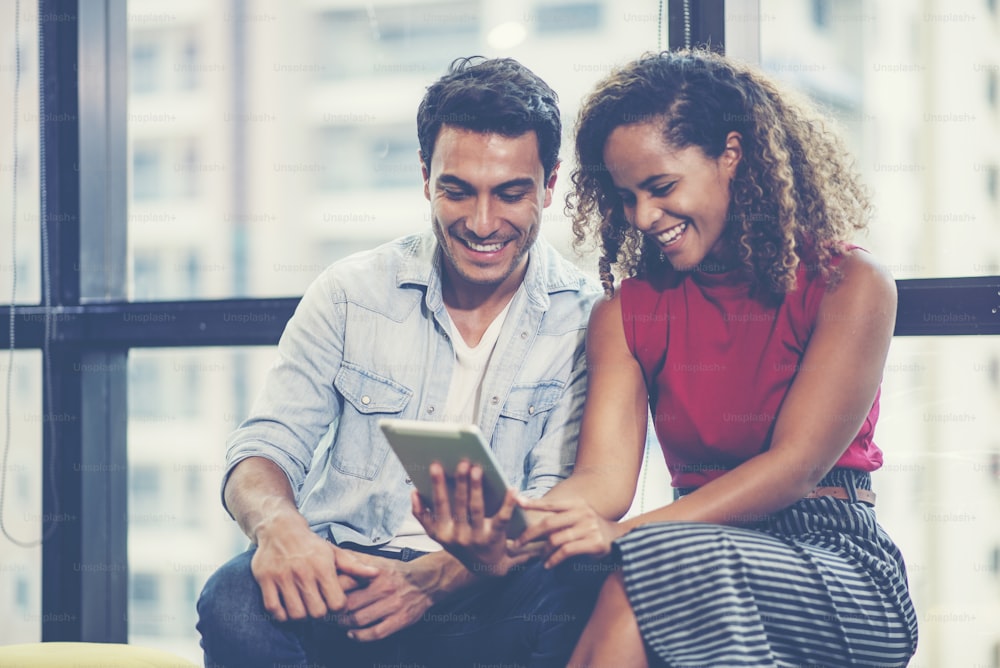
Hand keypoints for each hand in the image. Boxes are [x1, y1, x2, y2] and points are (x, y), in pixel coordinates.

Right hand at [251, 516, 379, 621]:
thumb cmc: (310, 544)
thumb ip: (355, 566)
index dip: (337, 607)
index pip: (337, 603)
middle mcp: (303, 572)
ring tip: (303, 607)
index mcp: (323, 566)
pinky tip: (286, 607)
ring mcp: (282, 577)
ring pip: (295, 614)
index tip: (333, 602)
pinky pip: (273, 609)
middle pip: (317, 613)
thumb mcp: (334, 552)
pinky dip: (281, 614)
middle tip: (317, 606)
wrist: (279, 528)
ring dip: (300, 615)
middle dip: (319, 614)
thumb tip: (376, 574)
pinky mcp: (265, 580)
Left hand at [333, 553, 438, 640]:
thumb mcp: (378, 561)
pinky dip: (361, 636)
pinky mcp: (400, 620)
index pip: (346, 583)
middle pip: (349, 604)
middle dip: (334, 611)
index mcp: (376, 573)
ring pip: (359, 619)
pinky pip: (376, 632)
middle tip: (327, 612)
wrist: (427, 581)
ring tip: (338, 623)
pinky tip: (353, 633)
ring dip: (344, 624)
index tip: (323, 594)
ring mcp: (392, 605)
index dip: (330, 590)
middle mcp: (384, 588)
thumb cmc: (398, 572)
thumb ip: (356, 560)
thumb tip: (335, 554)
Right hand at [413, 460, 529, 576]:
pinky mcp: (494, 538)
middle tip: (462, 462)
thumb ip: (423, 515)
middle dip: (459, 482)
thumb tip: (414, 493)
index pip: (438, 505)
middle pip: (458, 504)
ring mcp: (476, 538)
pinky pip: (501, 519)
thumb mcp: (438, 533)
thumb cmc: (461, 541)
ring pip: (476, 509)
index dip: (436, 485)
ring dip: (476, 488)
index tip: (435, 465)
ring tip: (477, 469)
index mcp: (442, 532)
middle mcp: (457, 536)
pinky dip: (507, 504)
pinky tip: (511, 489)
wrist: (486, 567)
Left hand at [514, 496, 628, 568]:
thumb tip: (534, 522)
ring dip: (543, 551)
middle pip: (549, 523)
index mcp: (576, 505)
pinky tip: (548, 564)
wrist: (619, 538)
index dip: (533, 503)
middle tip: (518, 544)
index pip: (550, 504)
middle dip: (530, 534)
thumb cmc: (592, 529)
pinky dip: (554, 559)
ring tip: (539, 558)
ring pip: (556, 539)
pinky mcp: (594, 543)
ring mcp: (589, 528)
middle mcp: (582, 514)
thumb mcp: (579, 516)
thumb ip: (561, 517)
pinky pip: (567, 551)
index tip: (517, 501)